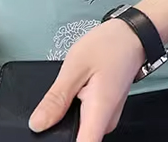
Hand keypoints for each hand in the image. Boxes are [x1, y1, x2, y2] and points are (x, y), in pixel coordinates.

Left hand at [29, 20, 144, 141]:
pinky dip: (74, 110)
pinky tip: (71, 94)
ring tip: (63, 94)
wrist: (130, 36)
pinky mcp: (104, 112)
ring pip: (80, 130)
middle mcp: (106, 123)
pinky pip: (85, 119)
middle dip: (59, 129)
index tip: (47, 136)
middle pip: (78, 140)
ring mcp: (106, 119)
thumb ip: (56, 98)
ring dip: (66, 117)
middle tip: (52, 104)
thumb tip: (37, 124)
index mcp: (99, 113)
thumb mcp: (75, 66)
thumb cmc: (107, 46)